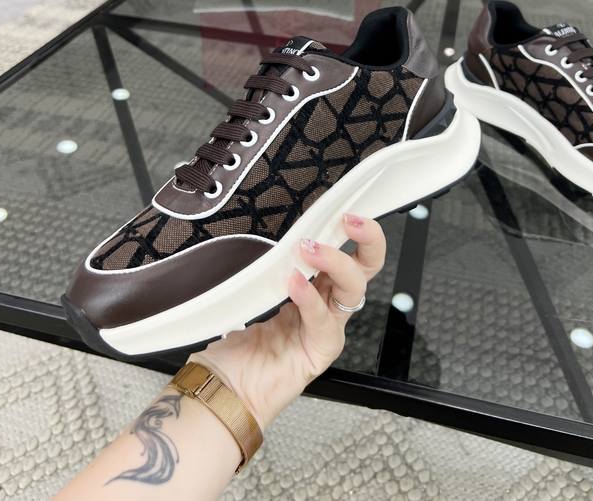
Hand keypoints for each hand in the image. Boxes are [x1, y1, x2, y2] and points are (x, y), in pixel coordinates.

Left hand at [190, 213, 385, 427]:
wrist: (224, 389)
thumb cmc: (236, 341)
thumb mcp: (250, 292)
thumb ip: (264, 265)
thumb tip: (264, 227)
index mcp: (316, 286)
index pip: (347, 252)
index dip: (353, 230)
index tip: (343, 205)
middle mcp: (328, 305)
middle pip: (366, 268)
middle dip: (368, 240)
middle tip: (351, 218)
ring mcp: (327, 329)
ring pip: (352, 289)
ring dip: (336, 262)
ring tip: (310, 248)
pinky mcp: (319, 352)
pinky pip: (322, 319)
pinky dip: (309, 296)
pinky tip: (294, 281)